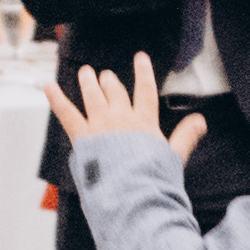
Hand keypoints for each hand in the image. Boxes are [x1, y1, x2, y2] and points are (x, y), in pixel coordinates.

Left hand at [45, 52, 204, 164]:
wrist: (131, 192)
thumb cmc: (152, 179)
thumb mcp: (174, 157)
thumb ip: (185, 136)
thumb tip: (201, 121)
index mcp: (144, 122)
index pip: (145, 91)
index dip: (143, 73)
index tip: (141, 58)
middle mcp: (121, 118)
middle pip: (115, 92)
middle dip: (110, 82)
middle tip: (105, 75)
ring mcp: (100, 125)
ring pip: (93, 96)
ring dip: (88, 82)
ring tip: (86, 72)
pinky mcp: (82, 136)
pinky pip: (66, 112)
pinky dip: (56, 98)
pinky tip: (48, 86)